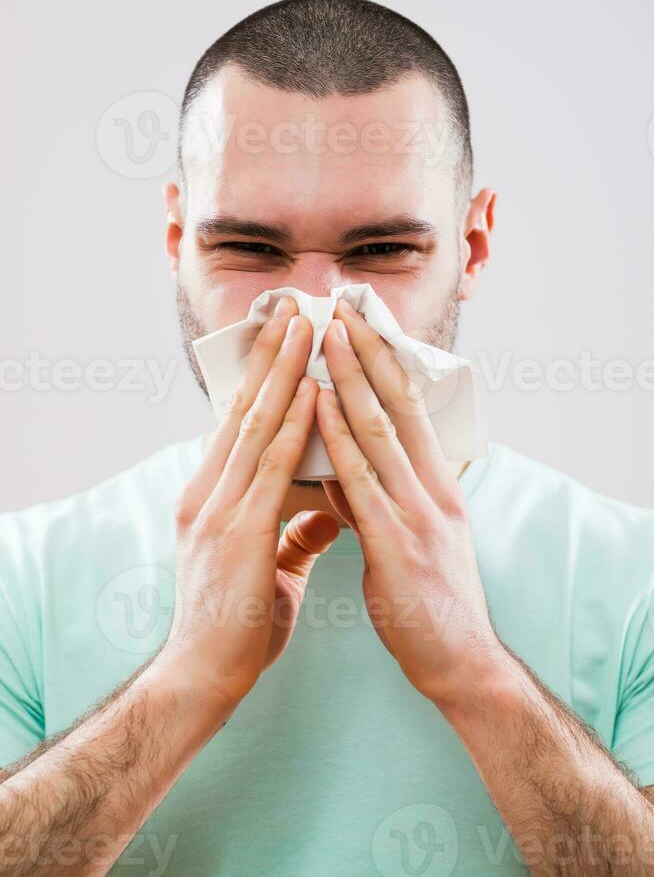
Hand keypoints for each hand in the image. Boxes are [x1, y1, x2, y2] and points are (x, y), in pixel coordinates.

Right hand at [160, 296, 339, 711]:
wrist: (203, 677)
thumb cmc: (234, 625)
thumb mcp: (269, 567)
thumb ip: (296, 535)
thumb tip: (330, 515)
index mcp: (211, 499)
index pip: (238, 426)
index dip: (261, 379)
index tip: (281, 339)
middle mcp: (207, 492)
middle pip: (243, 410)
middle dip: (270, 356)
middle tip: (291, 307)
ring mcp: (218, 507)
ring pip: (256, 424)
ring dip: (283, 371)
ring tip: (304, 325)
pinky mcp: (238, 530)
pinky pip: (273, 465)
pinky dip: (294, 423)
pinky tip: (314, 389)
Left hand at [315, 298, 500, 706]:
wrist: (461, 663)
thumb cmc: (433, 603)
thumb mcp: (413, 540)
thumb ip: (376, 501)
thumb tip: (340, 472)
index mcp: (439, 486)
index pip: (411, 409)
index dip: (387, 362)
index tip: (364, 322)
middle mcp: (434, 489)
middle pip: (398, 405)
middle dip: (369, 351)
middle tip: (344, 307)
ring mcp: (418, 515)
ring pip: (380, 432)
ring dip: (350, 379)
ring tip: (326, 336)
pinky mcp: (397, 546)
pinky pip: (361, 483)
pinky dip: (337, 440)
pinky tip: (316, 408)